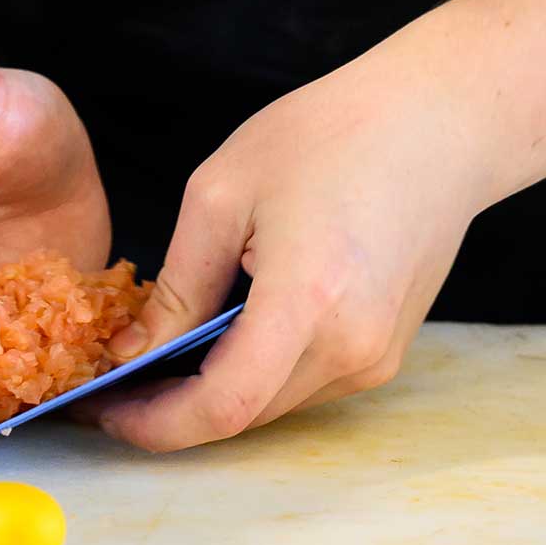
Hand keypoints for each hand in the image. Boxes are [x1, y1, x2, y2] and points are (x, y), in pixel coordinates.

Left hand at [95, 53, 490, 451]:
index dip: (155, 422)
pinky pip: (305, 381)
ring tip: (163, 354)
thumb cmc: (334, 134)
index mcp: (308, 301)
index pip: (222, 407)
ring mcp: (377, 356)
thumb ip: (177, 284)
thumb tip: (134, 352)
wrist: (439, 122)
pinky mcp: (387, 350)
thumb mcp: (225, 190)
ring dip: (216, 390)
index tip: (106, 409)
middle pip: (244, 414)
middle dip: (174, 408)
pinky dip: (257, 370)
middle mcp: (352, 346)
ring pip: (273, 403)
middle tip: (117, 379)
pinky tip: (226, 332)